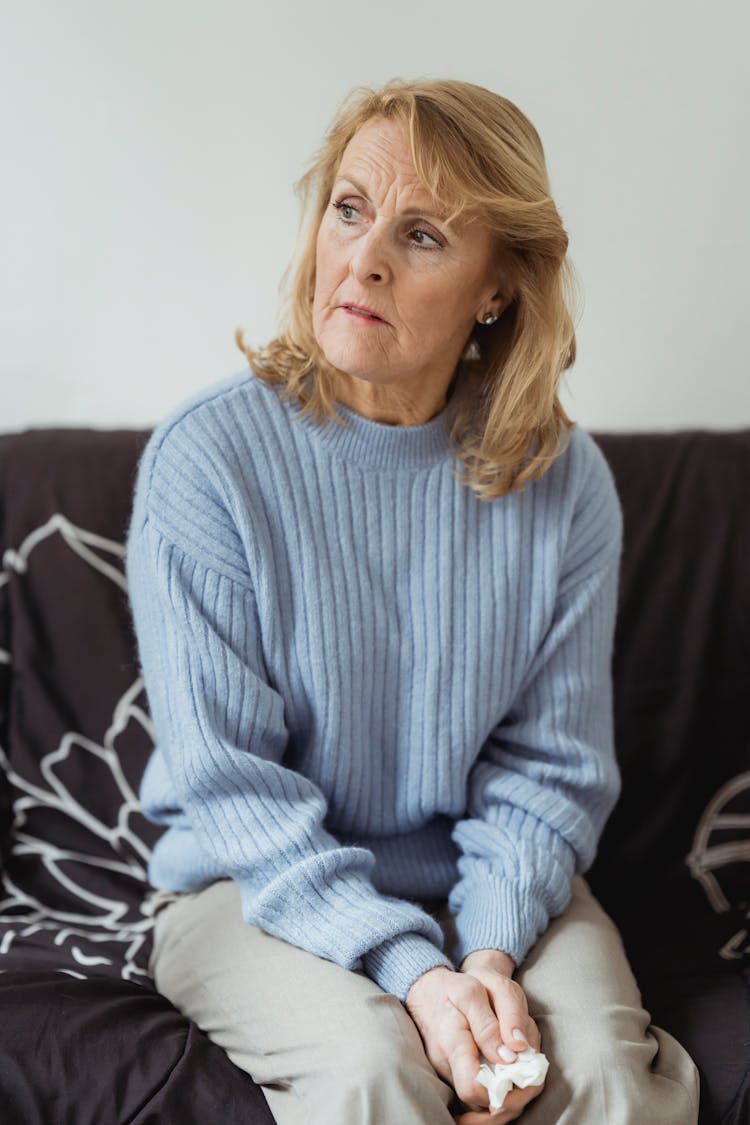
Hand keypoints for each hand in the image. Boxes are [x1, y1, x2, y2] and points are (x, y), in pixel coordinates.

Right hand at [404, 956, 543, 1121]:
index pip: (474, 1089)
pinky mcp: (453, 1077)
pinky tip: (510, 1068)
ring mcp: (448, 1076)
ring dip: (509, 1093)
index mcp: (453, 1044)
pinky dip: (499, 1089)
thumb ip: (492, 1023)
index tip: (523, 1071)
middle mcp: (447, 1067)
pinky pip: (479, 1097)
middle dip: (514, 1095)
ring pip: (484, 1106)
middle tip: (532, 1068)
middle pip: (483, 1105)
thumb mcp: (473, 990)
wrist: (425, 991)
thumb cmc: (452, 988)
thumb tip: (512, 1055)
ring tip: (521, 1063)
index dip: (503, 1090)